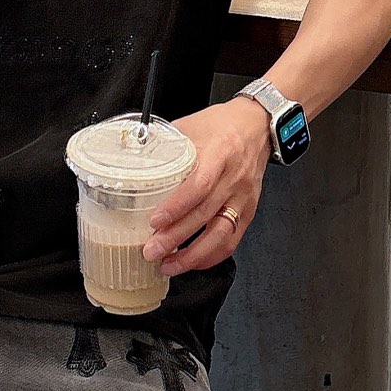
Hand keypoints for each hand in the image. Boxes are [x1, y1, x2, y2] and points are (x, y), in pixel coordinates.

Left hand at [140, 97, 272, 276]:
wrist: (257, 126)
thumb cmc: (222, 125)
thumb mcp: (191, 125)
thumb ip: (165, 144)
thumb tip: (132, 159)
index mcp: (219, 153)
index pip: (199, 185)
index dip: (176, 207)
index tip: (155, 221)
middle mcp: (233, 179)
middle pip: (205, 215)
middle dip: (176, 238)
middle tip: (151, 251)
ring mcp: (242, 198)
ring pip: (221, 234)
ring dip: (193, 255)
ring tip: (168, 265)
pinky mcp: (248, 211)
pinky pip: (232, 239)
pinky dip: (212, 256)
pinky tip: (192, 262)